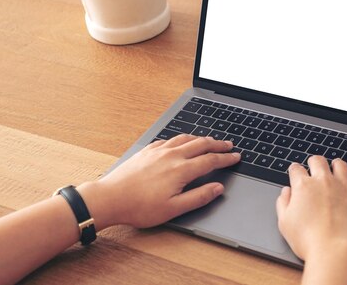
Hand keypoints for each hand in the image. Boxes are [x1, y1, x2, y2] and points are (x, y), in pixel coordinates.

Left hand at [78, 135, 240, 228]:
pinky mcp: (147, 150)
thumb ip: (198, 197)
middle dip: (217, 144)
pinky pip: (169, 139)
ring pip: (185, 138)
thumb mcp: (173, 209)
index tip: (236, 157)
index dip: (226, 158)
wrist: (110, 197)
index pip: (210, 160)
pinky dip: (181, 138)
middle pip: (200, 144)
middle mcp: (171, 155)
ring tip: (209, 140)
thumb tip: (217, 188)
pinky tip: (181, 141)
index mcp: (181, 170)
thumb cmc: (140, 207)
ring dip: (201, 138)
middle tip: (229, 145)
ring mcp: (158, 150)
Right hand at [276, 156, 346, 262]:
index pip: (296, 169)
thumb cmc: (307, 241)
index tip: (295, 172)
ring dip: (337, 164)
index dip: (294, 170)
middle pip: (318, 161)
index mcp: (303, 186)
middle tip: (314, 166)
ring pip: (342, 166)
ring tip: (337, 165)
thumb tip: (286, 192)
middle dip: (314, 162)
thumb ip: (283, 203)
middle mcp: (324, 182)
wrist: (333, 252)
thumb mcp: (284, 223)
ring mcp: (345, 188)